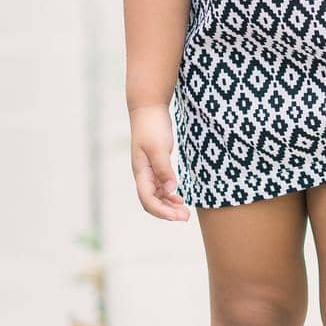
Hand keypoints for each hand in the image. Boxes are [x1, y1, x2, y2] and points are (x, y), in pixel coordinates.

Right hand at [129, 103, 190, 219]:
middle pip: (152, 202)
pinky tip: (179, 197)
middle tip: (185, 217)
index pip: (148, 200)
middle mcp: (143, 174)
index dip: (162, 211)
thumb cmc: (152, 126)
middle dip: (167, 212)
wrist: (148, 108)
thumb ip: (164, 169)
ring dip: (169, 205)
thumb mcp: (159, 147)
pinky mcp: (155, 164)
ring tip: (185, 211)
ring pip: (156, 196)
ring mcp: (148, 170)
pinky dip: (169, 195)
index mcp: (140, 172)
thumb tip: (170, 190)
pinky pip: (161, 186)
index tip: (178, 216)